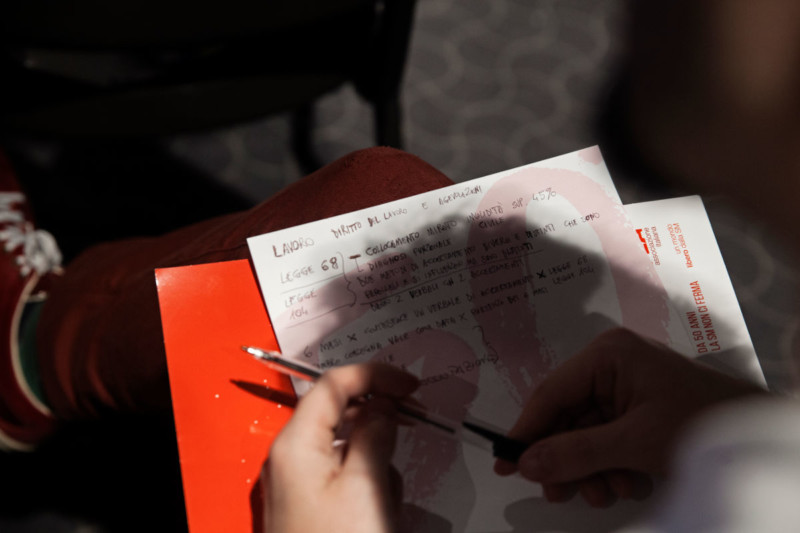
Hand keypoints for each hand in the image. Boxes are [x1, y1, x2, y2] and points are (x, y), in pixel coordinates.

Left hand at [262, 363, 418, 532]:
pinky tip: (378, 511)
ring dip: (376, 461)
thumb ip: (375, 437)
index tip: (407, 384)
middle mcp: (290, 459)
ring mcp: (297, 483)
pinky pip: (343, 476)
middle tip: (412, 417)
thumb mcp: (364, 487)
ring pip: (346, 447)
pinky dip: (367, 483)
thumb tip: (381, 408)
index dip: (375, 376)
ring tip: (386, 499)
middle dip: (378, 417)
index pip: (332, 384)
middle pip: (338, 412)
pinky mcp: (309, 504)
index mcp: (295, 444)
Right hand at [495, 328, 763, 506]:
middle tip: (559, 492)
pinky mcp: (636, 410)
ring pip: (584, 434)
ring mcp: (624, 388)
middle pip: (566, 418)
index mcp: (607, 355)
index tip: (506, 462)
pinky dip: (609, 466)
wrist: (755, 436)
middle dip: (567, 459)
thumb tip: (528, 463)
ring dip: (589, 469)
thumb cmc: (701, 423)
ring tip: (604, 492)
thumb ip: (576, 453)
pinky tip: (624, 483)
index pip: (551, 393)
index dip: (526, 430)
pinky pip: (605, 440)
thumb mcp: (633, 442)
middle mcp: (610, 367)